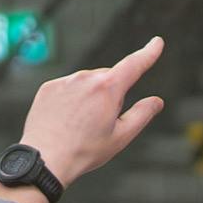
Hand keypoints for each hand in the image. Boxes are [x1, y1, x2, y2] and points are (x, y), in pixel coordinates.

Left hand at [7, 38, 167, 198]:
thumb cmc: (84, 151)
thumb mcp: (121, 137)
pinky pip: (68, 88)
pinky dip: (71, 100)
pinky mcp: (49, 87)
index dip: (148, 53)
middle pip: (109, 79)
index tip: (156, 43)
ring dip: (90, 97)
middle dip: (111, 94)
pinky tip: (66, 121)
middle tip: (100, 123)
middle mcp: (86, 78)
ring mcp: (65, 81)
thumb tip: (156, 101)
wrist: (45, 159)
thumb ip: (142, 115)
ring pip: (87, 83)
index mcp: (108, 89)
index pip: (134, 65)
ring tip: (80, 125)